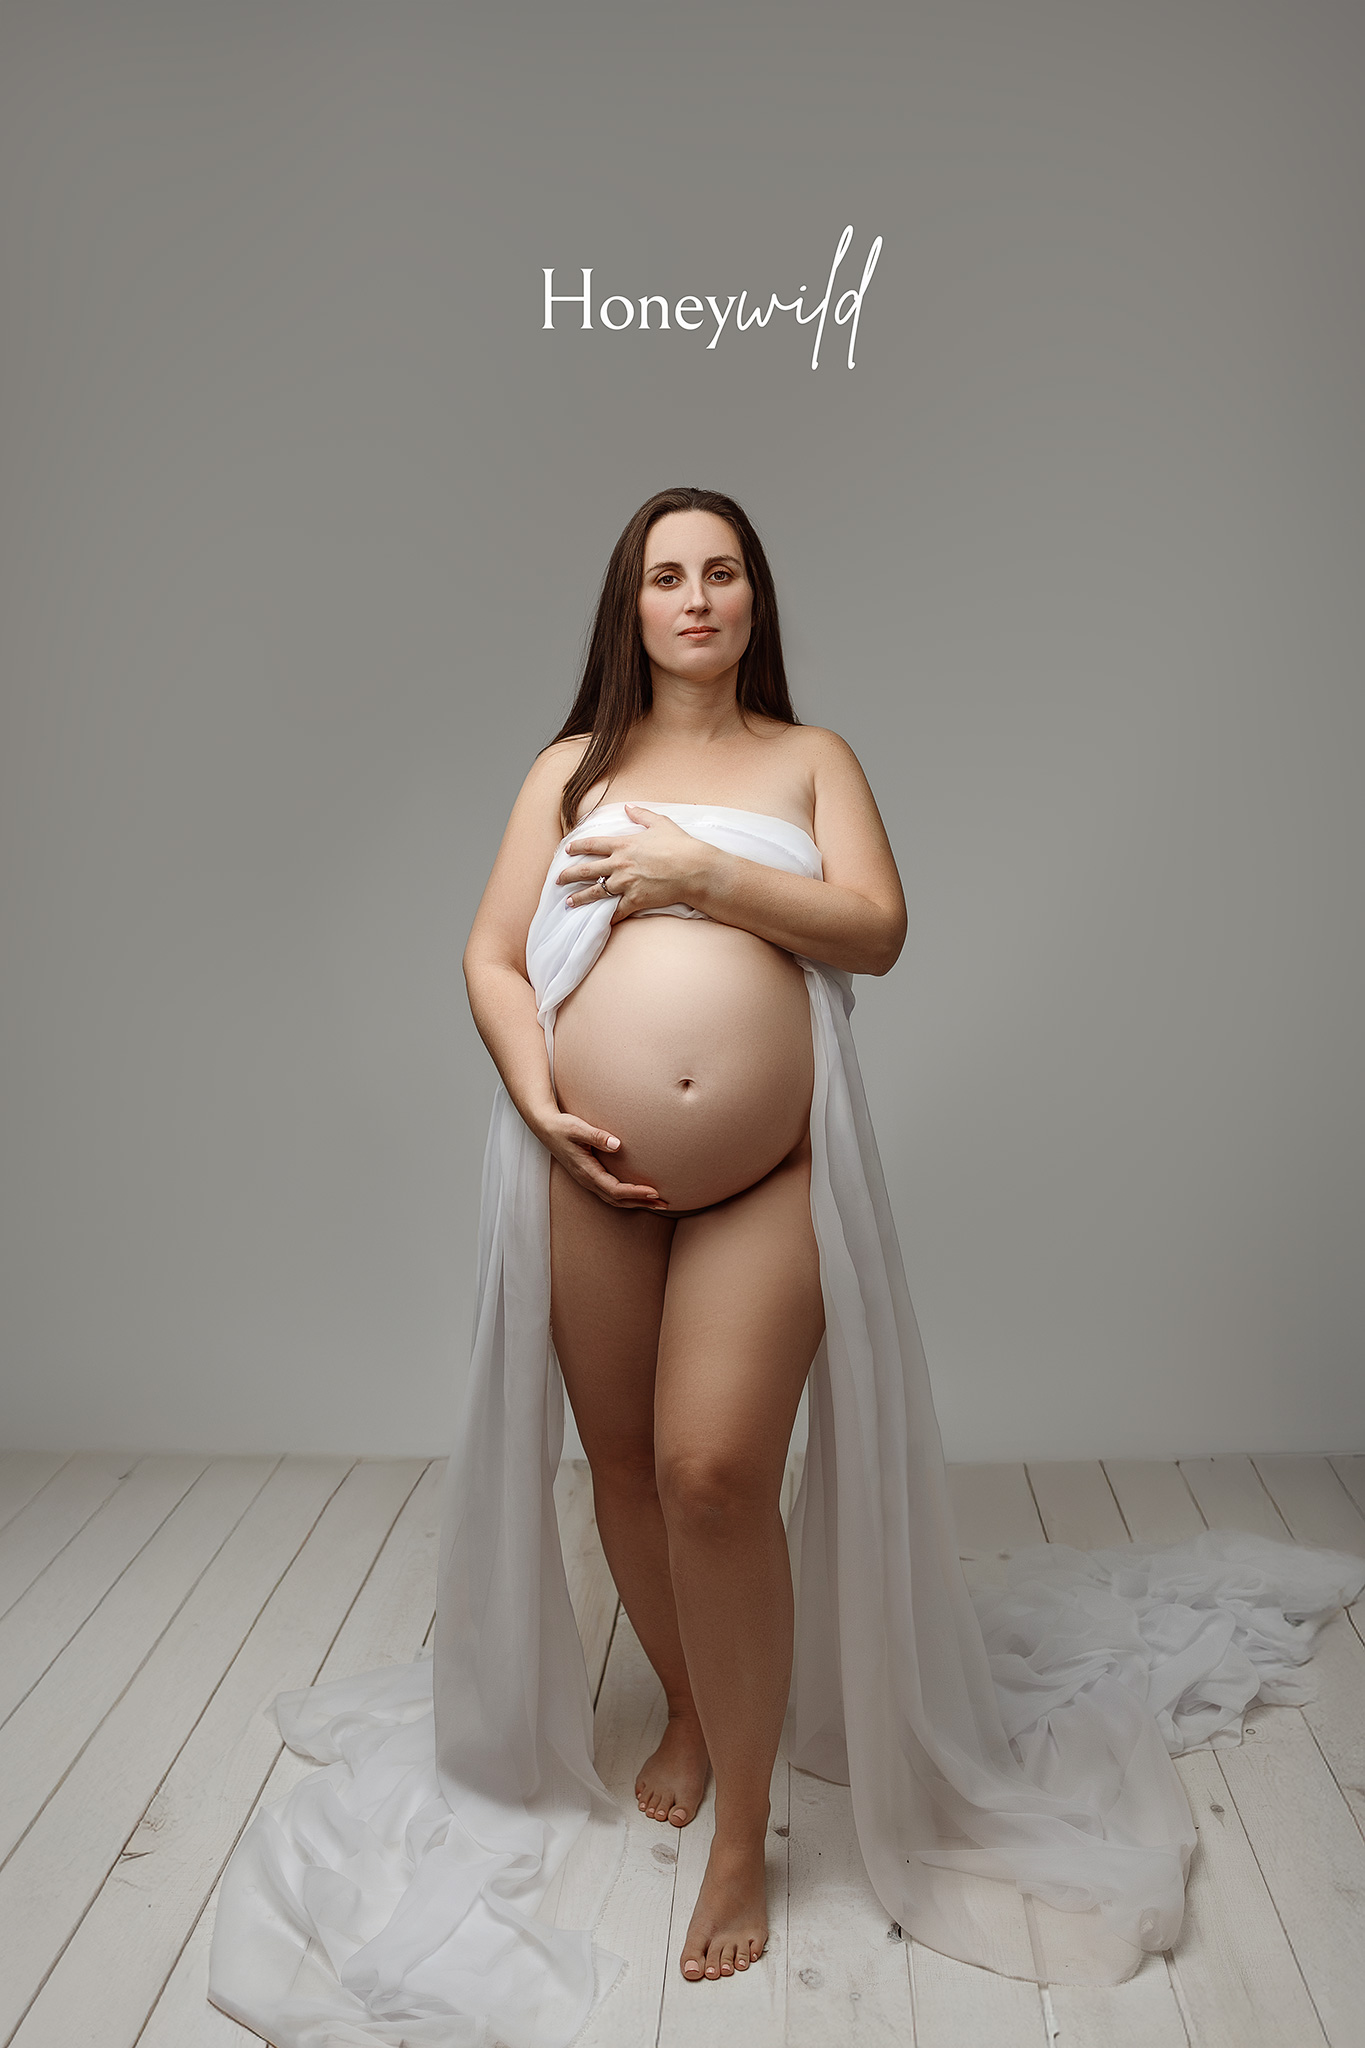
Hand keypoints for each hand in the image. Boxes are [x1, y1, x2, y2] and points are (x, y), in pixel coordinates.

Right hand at [534, 1107, 672, 1210]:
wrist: (545, 1127)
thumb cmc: (562, 1126)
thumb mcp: (578, 1128)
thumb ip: (597, 1136)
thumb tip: (617, 1144)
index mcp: (586, 1171)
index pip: (615, 1189)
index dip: (636, 1192)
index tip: (655, 1191)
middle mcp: (587, 1180)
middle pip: (617, 1200)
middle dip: (641, 1202)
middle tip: (665, 1203)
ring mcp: (587, 1180)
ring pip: (614, 1200)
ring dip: (635, 1202)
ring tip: (656, 1203)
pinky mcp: (588, 1176)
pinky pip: (610, 1193)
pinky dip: (626, 1197)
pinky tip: (637, 1194)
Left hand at [558, 804, 717, 918]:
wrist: (694, 869)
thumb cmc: (680, 845)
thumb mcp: (660, 823)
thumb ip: (641, 814)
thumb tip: (628, 806)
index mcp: (623, 844)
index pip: (592, 844)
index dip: (577, 846)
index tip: (567, 850)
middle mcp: (620, 864)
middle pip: (586, 870)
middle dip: (569, 875)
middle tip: (558, 879)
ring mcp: (626, 883)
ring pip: (595, 892)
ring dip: (580, 898)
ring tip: (568, 902)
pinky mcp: (635, 900)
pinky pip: (616, 911)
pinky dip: (607, 917)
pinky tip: (599, 921)